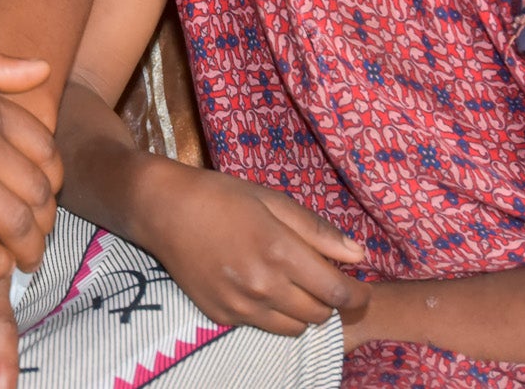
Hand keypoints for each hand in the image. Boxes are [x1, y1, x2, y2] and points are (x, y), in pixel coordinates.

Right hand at [142, 165, 367, 334]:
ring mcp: (240, 305)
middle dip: (331, 303)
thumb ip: (317, 231)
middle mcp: (262, 285)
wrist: (163, 210)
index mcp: (279, 251)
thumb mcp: (272, 200)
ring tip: (296, 289)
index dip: (357, 295)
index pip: (336, 291)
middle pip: (319, 315)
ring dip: (304, 313)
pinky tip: (262, 289)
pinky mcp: (221, 315)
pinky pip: (262, 326)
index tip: (361, 290)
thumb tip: (358, 255)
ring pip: (293, 328)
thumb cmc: (222, 197)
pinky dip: (272, 314)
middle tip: (326, 285)